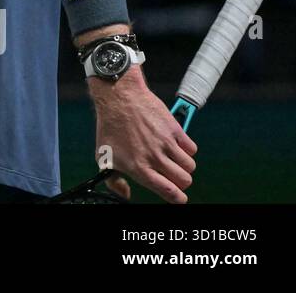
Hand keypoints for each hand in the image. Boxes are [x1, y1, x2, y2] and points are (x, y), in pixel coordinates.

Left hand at [90, 68, 197, 202]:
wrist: (119, 97)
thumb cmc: (110, 127)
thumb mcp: (104, 157)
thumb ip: (114, 181)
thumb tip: (126, 195)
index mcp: (139, 168)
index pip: (168, 191)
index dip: (178, 198)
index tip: (179, 198)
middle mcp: (155, 157)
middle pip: (184, 180)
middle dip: (181, 181)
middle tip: (173, 175)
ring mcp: (166, 143)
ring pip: (190, 166)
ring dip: (184, 165)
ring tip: (173, 159)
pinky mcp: (175, 129)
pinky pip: (192, 149)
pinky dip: (186, 149)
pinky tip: (175, 145)